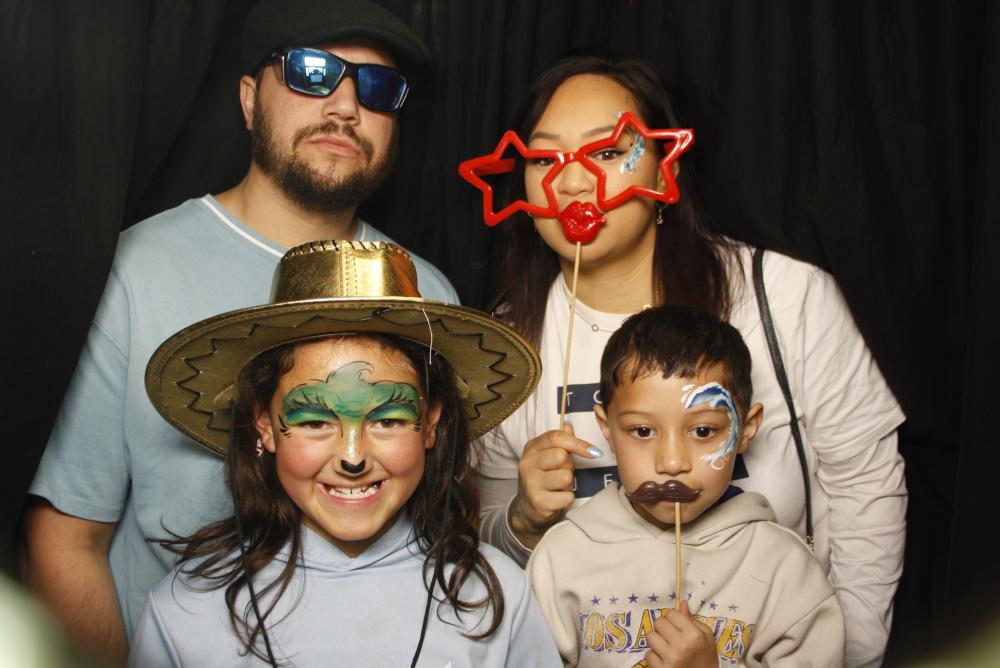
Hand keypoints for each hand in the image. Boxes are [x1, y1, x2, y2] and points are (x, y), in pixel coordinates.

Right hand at [508, 423, 599, 547]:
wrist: (526, 510)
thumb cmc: (541, 479)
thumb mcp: (546, 457)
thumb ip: (559, 442)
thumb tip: (569, 426)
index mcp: (531, 448)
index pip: (556, 437)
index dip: (578, 443)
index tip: (593, 452)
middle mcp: (527, 464)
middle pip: (562, 457)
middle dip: (569, 467)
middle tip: (562, 473)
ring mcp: (531, 483)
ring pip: (566, 477)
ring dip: (568, 484)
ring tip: (559, 487)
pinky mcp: (538, 502)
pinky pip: (567, 497)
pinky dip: (567, 499)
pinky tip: (557, 499)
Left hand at [643, 601, 717, 667]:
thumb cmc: (706, 657)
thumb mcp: (706, 636)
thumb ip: (693, 619)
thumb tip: (681, 603)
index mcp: (694, 635)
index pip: (672, 613)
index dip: (673, 618)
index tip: (677, 625)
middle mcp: (682, 645)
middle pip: (659, 622)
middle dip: (663, 627)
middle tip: (670, 636)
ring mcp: (670, 658)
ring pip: (650, 636)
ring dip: (656, 640)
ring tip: (665, 646)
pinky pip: (648, 654)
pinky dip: (654, 656)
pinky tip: (663, 659)